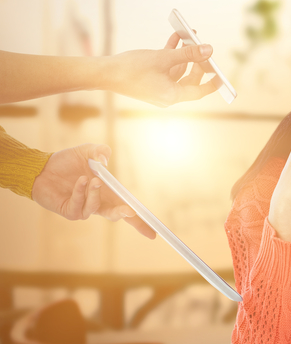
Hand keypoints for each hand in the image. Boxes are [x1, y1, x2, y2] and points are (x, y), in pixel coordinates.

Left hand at [31, 144, 155, 238]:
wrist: (42, 167)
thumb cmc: (67, 161)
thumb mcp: (88, 151)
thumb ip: (100, 151)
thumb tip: (104, 162)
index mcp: (107, 192)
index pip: (128, 208)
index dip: (141, 221)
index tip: (154, 234)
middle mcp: (97, 203)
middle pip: (116, 215)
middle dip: (125, 215)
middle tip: (130, 211)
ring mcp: (83, 209)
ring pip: (96, 208)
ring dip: (96, 193)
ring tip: (93, 178)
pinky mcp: (69, 211)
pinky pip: (79, 206)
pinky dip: (81, 192)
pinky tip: (80, 180)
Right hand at [103, 32, 217, 106]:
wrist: (103, 73)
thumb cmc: (132, 68)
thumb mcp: (163, 58)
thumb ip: (188, 54)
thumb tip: (209, 50)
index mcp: (173, 96)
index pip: (199, 91)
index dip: (212, 82)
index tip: (222, 74)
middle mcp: (167, 95)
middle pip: (190, 79)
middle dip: (197, 62)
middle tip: (204, 48)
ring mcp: (158, 88)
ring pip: (178, 70)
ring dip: (184, 53)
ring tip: (191, 35)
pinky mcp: (150, 80)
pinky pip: (166, 67)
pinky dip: (171, 54)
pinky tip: (176, 36)